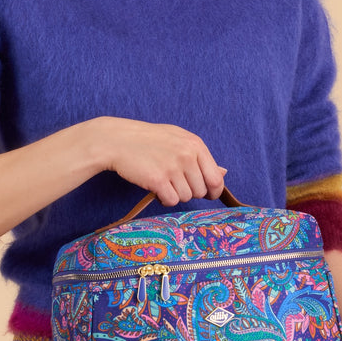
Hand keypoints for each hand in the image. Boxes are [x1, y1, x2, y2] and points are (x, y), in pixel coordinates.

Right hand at [94, 117, 226, 205]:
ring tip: (163, 182)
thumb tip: (224, 173)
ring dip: (175, 194)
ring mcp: (172, 167)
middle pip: (200, 191)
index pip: (216, 179)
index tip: (206, 194)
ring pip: (186, 197)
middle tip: (174, 182)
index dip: (213, 191)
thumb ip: (200, 157)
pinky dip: (164, 199)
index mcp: (195, 144)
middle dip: (189, 192)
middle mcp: (187, 155)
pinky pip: (171, 201)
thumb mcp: (178, 139)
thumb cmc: (148, 140)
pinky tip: (156, 189)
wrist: (117, 140)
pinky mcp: (158, 180)